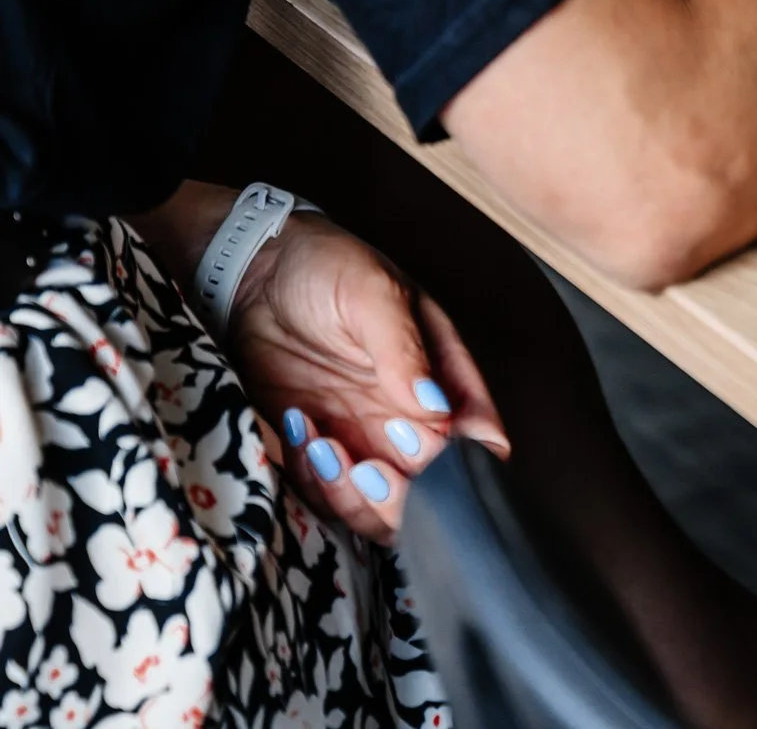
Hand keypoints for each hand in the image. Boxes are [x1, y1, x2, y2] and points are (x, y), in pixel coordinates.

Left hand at [227, 213, 508, 541]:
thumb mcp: (371, 290)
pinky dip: (314, 481)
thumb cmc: (326, 266)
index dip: (458, 464)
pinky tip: (297, 426)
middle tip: (364, 467)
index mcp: (443, 376)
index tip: (411, 443)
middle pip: (433, 494)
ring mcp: (365, 439)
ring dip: (352, 497)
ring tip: (320, 443)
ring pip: (381, 511)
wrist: (256, 271)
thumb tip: (437, 409)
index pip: (480, 441)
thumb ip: (404, 348)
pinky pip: (328, 497)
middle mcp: (412, 419)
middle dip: (401, 498)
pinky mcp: (320, 451)